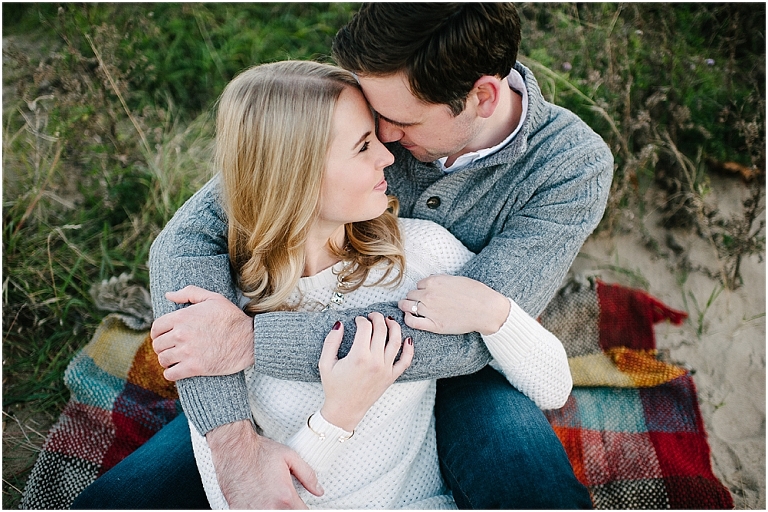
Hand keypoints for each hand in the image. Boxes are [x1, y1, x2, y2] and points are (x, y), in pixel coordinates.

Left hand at [150, 285, 254, 380]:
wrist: (249, 339)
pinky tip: (178, 370)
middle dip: (163, 347)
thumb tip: (168, 295)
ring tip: (174, 360)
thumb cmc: (232, 318)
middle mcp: (181, 334)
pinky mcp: (194, 368)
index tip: (163, 337)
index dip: (158, 333)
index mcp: (182, 317)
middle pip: (158, 345)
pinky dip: (171, 373)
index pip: (156, 327)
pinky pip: (170, 374)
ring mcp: (187, 352)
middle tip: (171, 349)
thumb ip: (189, 293)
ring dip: (167, 360)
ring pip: (163, 360)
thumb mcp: (213, 298)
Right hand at [207, 420, 322, 508]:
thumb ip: (308, 475)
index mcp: (285, 497)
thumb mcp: (290, 457)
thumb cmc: (259, 452)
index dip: (304, 508)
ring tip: (271, 497)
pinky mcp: (239, 511)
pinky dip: (258, 507)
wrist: (234, 449)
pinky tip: (258, 500)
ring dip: (274, 508)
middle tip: (284, 497)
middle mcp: (269, 508)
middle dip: (289, 508)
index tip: (301, 504)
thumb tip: (319, 490)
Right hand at [318, 313, 413, 430]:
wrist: (344, 410)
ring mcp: (386, 369)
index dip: (362, 320)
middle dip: (377, 318)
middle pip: (382, 330)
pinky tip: (407, 339)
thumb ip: (331, 341)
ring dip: (394, 327)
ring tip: (388, 320)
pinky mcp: (391, 377)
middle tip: (372, 316)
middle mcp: (375, 361)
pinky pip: (405, 361)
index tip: (358, 320)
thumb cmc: (334, 387)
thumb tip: (339, 324)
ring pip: (396, 341)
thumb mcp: (325, 363)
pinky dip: (409, 349)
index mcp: (359, 356)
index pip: (366, 328)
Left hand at [397, 275, 509, 335]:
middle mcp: (428, 295)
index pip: (419, 285)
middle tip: (417, 301)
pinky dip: (407, 319)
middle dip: (414, 297)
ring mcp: (429, 310)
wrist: (486, 309)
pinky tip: (409, 318)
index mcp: (433, 282)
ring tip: (407, 308)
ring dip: (406, 306)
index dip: (422, 289)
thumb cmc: (475, 293)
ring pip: (407, 306)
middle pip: (411, 294)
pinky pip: (412, 321)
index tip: (426, 294)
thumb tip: (431, 281)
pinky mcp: (433, 325)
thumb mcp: (456, 279)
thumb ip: (441, 280)